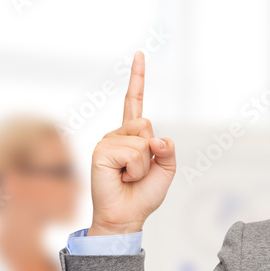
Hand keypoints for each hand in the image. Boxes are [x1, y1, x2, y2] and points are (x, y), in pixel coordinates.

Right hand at [88, 51, 175, 235]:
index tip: (140, 54)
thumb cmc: (143, 195)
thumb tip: (157, 139)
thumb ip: (168, 150)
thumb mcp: (167, 170)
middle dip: (153, 152)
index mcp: (132, 135)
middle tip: (138, 172)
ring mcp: (107, 141)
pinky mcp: (101, 151)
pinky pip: (134, 152)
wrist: (127, 216)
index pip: (134, 102)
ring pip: (142, 141)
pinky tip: (123, 177)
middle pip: (147, 124)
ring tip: (130, 177)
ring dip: (144, 165)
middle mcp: (117, 134)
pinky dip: (136, 169)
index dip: (137, 78)